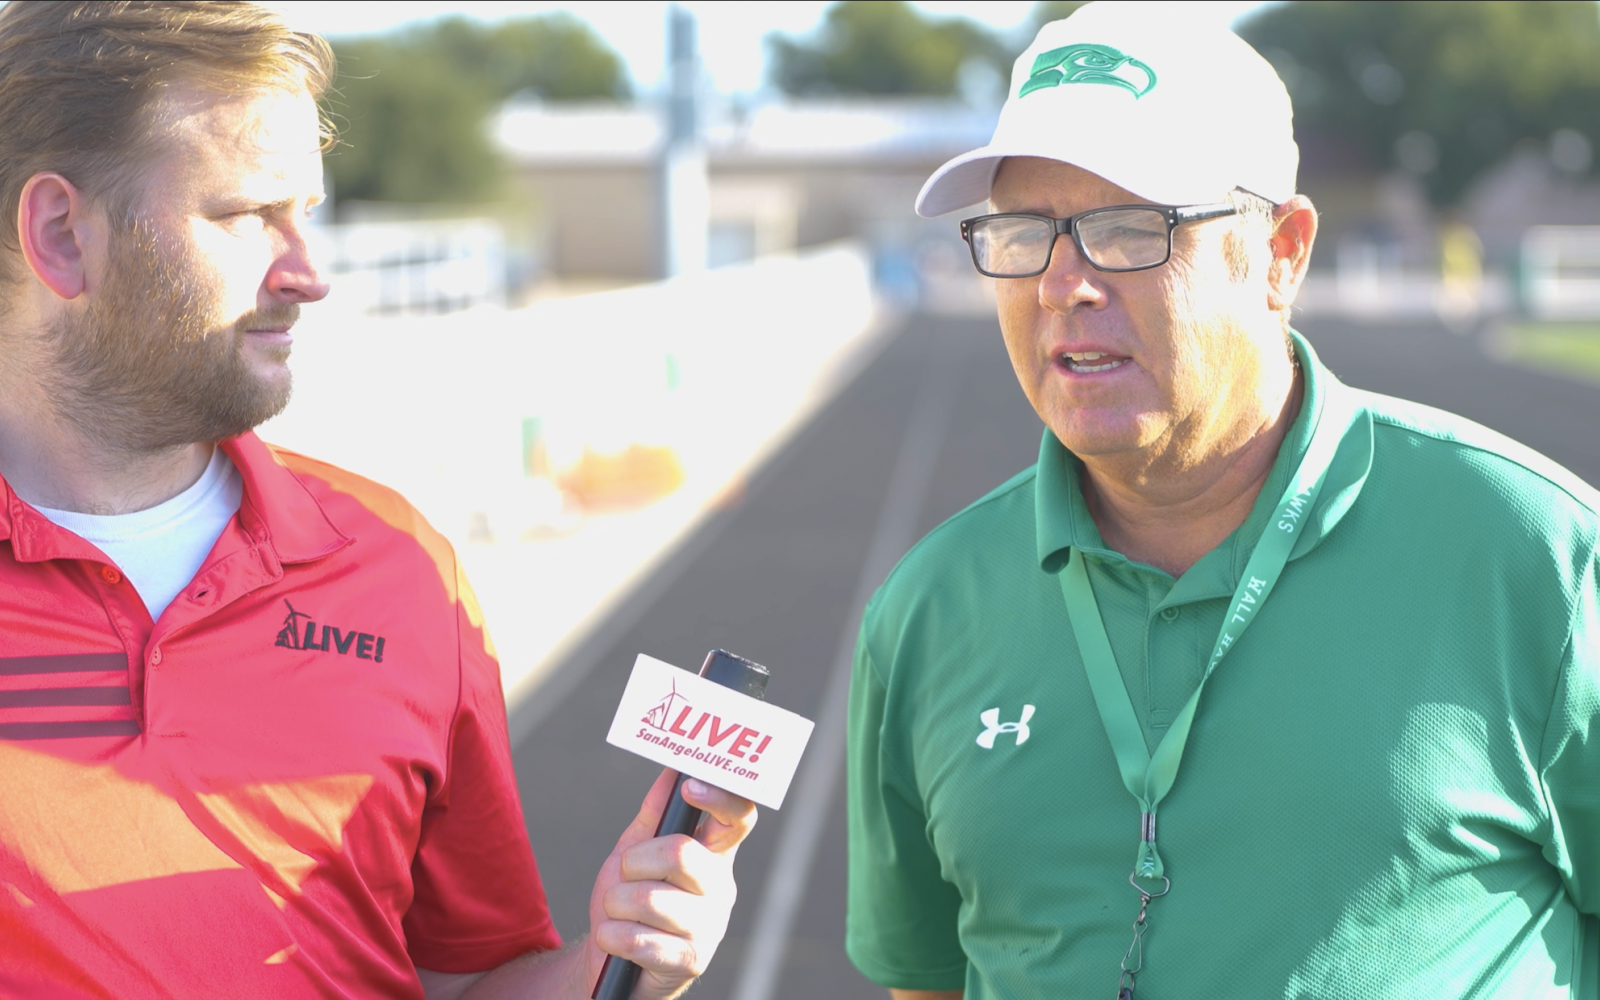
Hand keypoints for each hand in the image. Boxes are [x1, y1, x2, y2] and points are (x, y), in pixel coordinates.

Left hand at [586, 768, 757, 998]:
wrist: (613, 962)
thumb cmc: (628, 902)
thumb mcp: (636, 852)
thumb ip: (655, 814)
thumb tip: (670, 769)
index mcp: (714, 854)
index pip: (739, 818)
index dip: (720, 797)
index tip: (689, 787)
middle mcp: (721, 887)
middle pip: (682, 853)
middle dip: (635, 862)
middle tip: (626, 873)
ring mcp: (710, 926)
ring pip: (652, 899)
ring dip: (616, 903)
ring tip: (616, 912)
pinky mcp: (691, 961)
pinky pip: (640, 939)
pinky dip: (612, 935)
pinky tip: (613, 939)